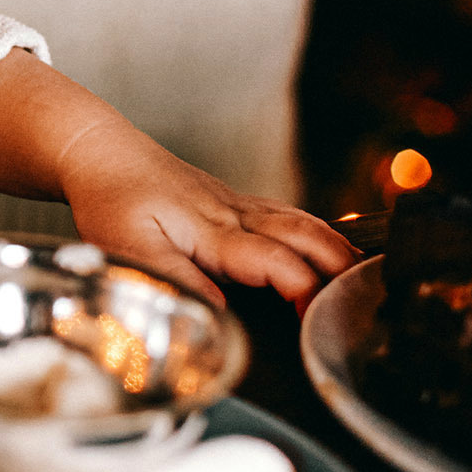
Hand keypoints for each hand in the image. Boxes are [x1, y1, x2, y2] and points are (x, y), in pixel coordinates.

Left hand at [0, 51, 355, 304]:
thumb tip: (220, 312)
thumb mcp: (129, 248)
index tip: (319, 318)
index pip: (276, 261)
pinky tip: (336, 253)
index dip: (304, 290)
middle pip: (307, 238)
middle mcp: (235, 215)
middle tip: (369, 303)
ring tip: (370, 284)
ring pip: (305, 224)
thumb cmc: (112, 200)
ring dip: (340, 251)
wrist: (101, 153)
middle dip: (343, 270)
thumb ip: (177, 280)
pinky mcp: (237, 204)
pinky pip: (290, 216)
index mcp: (213, 230)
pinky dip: (321, 235)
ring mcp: (240, 206)